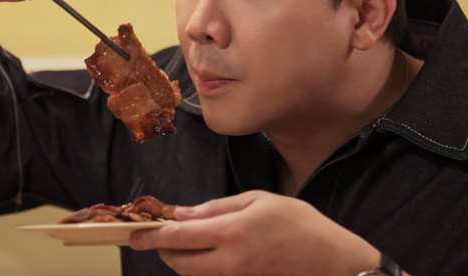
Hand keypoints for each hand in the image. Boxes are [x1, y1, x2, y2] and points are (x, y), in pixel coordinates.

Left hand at [130, 190, 380, 275]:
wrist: (332, 262)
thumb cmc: (299, 224)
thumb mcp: (258, 200)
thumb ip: (217, 207)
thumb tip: (185, 213)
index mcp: (230, 233)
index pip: (178, 237)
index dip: (152, 237)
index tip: (135, 235)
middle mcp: (227, 263)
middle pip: (179, 262)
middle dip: (164, 249)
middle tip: (160, 235)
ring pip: (192, 275)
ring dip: (180, 260)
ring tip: (184, 243)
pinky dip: (200, 269)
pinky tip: (208, 255)